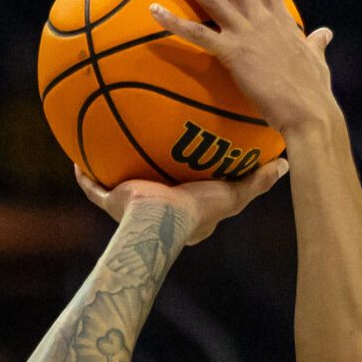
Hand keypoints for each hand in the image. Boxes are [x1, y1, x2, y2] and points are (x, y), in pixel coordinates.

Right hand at [74, 159, 287, 247]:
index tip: (193, 152)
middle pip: (151, 183)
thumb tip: (283, 164)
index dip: (189, 171)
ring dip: (114, 166)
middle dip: (150, 165)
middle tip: (152, 141)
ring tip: (111, 139)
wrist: (160, 221)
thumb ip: (257, 181)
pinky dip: (84, 174)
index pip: (186, 188)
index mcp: (183, 211)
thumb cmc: (197, 212)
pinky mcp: (111, 201)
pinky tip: (78, 155)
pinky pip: (92, 186)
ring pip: (119, 183)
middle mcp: (155, 207)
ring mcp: (130, 205)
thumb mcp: (234, 195)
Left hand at [150, 0, 339, 140]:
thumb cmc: (314, 93)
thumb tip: (326, 33)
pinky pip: (197, 34)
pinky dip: (174, 22)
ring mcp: (246, 33)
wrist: (309, 111)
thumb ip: (317, 44)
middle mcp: (261, 18)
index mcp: (281, 19)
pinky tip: (153, 10)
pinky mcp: (233, 53)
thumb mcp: (318, 61)